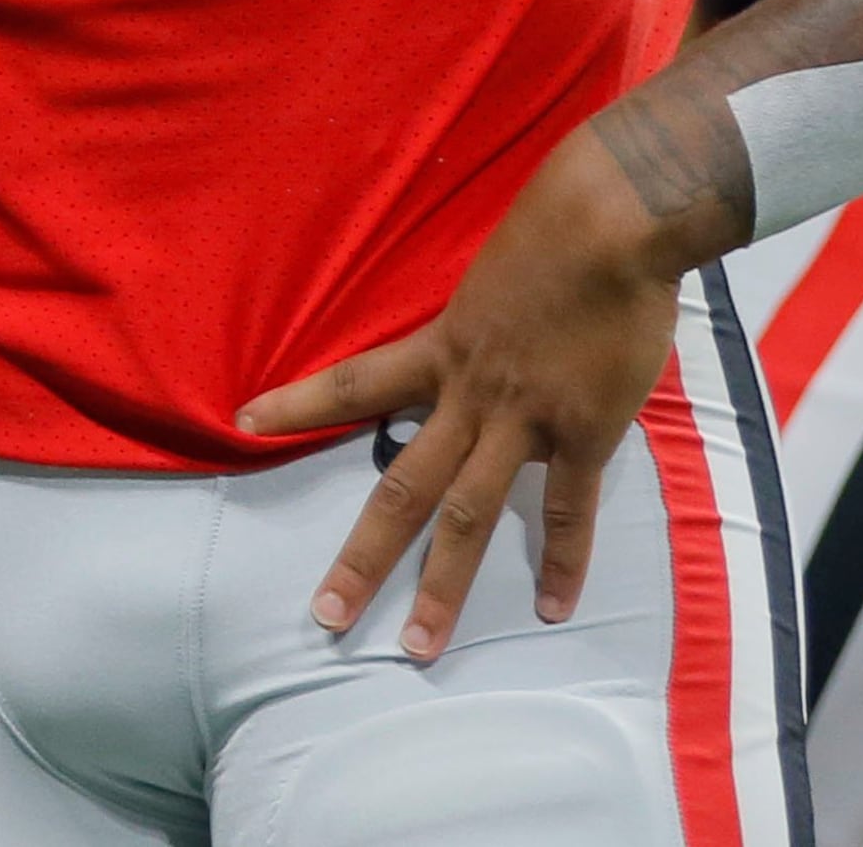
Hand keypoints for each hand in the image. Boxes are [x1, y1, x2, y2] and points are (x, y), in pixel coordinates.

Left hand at [239, 124, 689, 660]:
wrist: (617, 217)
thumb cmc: (563, 217)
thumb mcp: (499, 261)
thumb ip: (491, 304)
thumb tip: (500, 316)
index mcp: (446, 345)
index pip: (356, 381)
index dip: (300, 403)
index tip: (245, 420)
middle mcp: (471, 394)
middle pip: (403, 486)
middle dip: (363, 554)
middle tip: (326, 616)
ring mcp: (523, 419)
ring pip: (468, 516)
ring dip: (442, 587)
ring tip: (418, 646)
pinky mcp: (581, 431)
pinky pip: (568, 509)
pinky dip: (561, 561)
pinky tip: (551, 606)